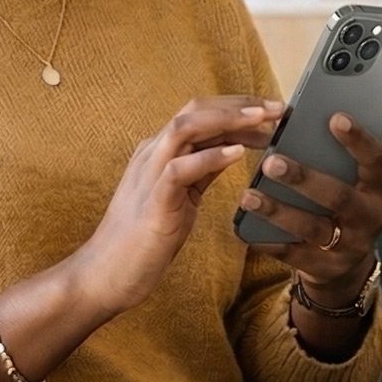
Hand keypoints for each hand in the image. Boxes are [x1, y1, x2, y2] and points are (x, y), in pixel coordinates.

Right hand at [65, 96, 284, 318]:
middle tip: (277, 108)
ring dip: (228, 120)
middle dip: (239, 105)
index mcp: (158, 152)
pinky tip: (237, 153)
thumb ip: (201, 170)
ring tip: (262, 121)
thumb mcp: (181, 196)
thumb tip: (232, 148)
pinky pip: (180, 169)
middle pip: (195, 111)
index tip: (270, 111)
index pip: (199, 114)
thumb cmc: (142, 240)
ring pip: (185, 128)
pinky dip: (210, 157)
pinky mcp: (154, 203)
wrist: (104, 275)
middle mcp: (152, 155)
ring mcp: (149, 176)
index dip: (237, 107)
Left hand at [236, 112, 381, 303]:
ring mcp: (348, 246)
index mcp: (381, 186)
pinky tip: (244, 228)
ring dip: (278, 211)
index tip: (335, 117)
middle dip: (304, 179)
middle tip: (272, 161)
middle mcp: (370, 217)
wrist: (347, 262)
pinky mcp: (324, 268)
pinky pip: (292, 255)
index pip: (376, 159)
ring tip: (248, 196)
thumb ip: (361, 145)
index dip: (358, 140)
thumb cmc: (348, 199)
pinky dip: (267, 241)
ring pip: (312, 228)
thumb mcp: (361, 176)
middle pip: (339, 197)